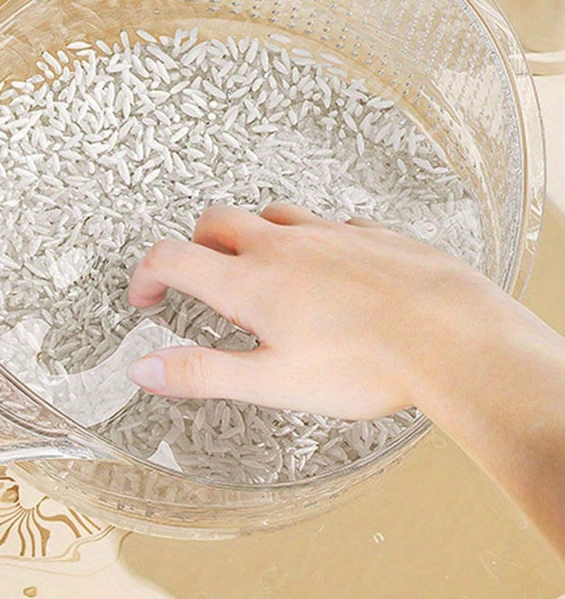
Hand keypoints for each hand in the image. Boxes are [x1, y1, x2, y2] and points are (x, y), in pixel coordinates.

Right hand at [126, 203, 498, 418]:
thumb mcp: (270, 381)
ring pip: (271, 216)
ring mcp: (328, 234)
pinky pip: (326, 223)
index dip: (146, 275)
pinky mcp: (368, 235)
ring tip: (259, 272)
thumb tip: (145, 368)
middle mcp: (284, 247)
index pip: (173, 259)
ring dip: (251, 237)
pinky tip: (324, 268)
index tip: (145, 295)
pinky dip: (309, 240)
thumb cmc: (366, 363)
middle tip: (199, 280)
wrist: (452, 336)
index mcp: (251, 282)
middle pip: (216, 223)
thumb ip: (201, 373)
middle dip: (195, 248)